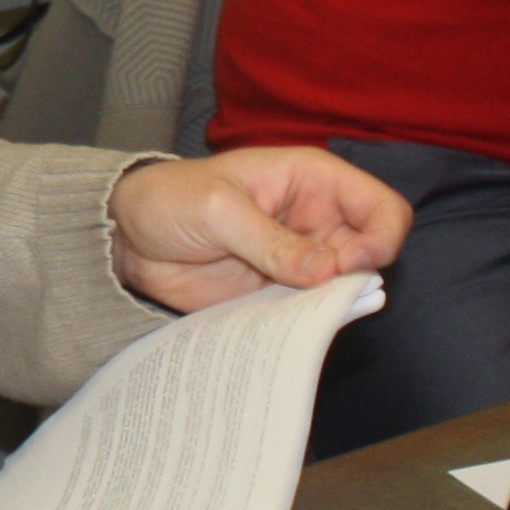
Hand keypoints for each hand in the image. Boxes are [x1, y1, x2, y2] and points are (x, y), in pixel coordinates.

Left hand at [107, 144, 409, 312]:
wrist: (128, 236)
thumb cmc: (170, 199)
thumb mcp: (218, 210)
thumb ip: (271, 241)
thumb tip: (326, 273)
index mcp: (313, 180)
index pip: (381, 206)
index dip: (382, 237)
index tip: (350, 264)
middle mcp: (316, 221)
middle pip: (372, 254)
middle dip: (356, 278)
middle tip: (315, 292)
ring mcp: (300, 260)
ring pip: (343, 289)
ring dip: (330, 305)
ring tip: (292, 311)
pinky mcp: (277, 293)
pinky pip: (307, 313)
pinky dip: (304, 324)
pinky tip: (280, 328)